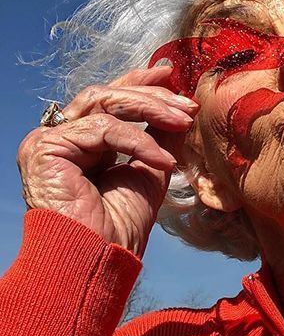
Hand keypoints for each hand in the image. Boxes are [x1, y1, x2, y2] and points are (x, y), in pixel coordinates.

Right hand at [17, 66, 198, 255]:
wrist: (98, 259)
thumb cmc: (120, 227)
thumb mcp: (149, 171)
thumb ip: (159, 138)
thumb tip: (180, 110)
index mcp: (81, 145)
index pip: (108, 102)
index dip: (137, 83)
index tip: (169, 76)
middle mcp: (60, 139)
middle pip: (105, 96)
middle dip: (150, 96)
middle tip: (187, 105)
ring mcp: (47, 141)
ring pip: (101, 102)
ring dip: (148, 108)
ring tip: (183, 122)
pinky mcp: (44, 148)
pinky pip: (101, 129)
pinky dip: (138, 140)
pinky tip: (162, 160)